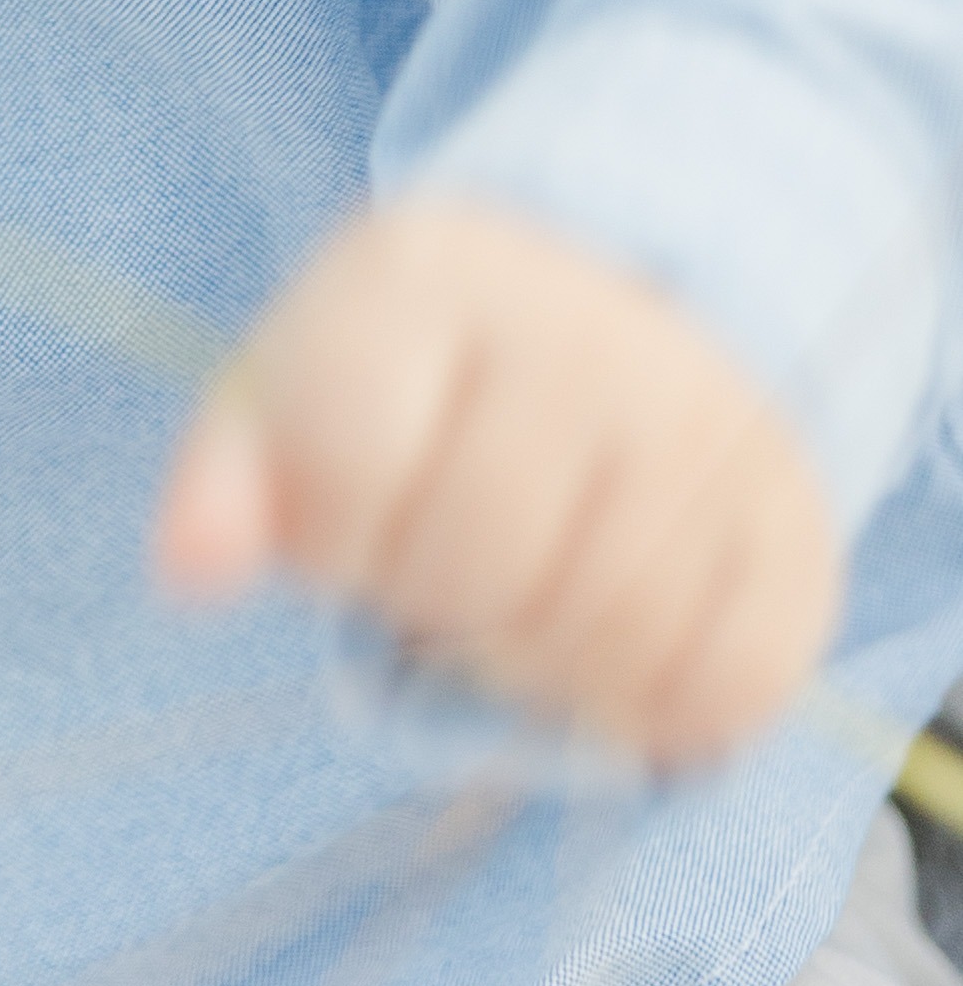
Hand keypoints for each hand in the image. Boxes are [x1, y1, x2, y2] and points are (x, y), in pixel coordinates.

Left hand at [150, 193, 839, 766]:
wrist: (630, 305)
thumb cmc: (427, 374)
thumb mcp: (304, 386)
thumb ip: (228, 479)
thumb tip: (189, 570)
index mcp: (426, 279)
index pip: (350, 466)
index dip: (338, 537)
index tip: (357, 519)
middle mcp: (583, 333)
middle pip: (480, 566)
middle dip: (440, 604)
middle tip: (450, 571)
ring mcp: (705, 421)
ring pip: (604, 636)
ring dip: (543, 663)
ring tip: (527, 597)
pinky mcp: (795, 521)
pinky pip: (727, 685)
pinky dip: (657, 706)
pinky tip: (617, 644)